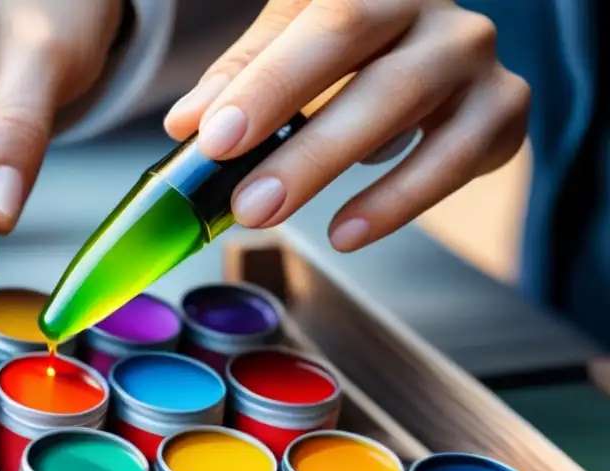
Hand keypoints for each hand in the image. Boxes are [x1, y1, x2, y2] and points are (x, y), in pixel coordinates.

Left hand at [164, 0, 529, 251]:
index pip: (324, 25)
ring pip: (409, 117)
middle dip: (300, 148)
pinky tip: (346, 230)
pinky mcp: (502, 111)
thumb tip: (186, 124)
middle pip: (370, 76)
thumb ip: (243, 75)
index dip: (268, 85)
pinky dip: (397, 200)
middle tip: (246, 203)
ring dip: (335, 173)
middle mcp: (436, 13)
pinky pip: (453, 160)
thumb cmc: (353, 40)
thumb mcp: (292, 39)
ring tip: (275, 216)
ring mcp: (474, 60)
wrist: (433, 42)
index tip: (215, 140)